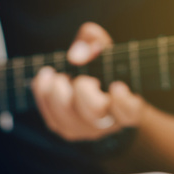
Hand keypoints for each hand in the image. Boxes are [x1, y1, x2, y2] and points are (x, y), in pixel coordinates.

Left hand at [31, 22, 148, 140]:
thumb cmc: (106, 69)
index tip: (116, 85)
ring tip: (54, 75)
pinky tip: (42, 79)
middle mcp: (109, 122)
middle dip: (83, 90)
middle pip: (95, 112)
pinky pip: (52, 119)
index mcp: (128, 105)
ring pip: (69, 119)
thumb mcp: (106, 51)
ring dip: (57, 94)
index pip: (131, 111)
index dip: (123, 101)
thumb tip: (76, 55)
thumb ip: (96, 43)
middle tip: (78, 78)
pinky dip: (44, 97)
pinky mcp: (66, 129)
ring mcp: (86, 130)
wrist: (94, 90)